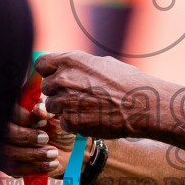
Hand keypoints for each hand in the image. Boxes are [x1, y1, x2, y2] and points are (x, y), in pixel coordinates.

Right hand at [0, 101, 75, 177]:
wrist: (69, 152)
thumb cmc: (60, 130)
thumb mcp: (57, 117)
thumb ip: (47, 110)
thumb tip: (39, 111)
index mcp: (17, 114)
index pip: (12, 113)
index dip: (26, 118)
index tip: (44, 121)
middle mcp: (8, 130)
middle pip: (7, 133)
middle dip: (27, 137)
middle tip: (46, 139)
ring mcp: (7, 149)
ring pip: (10, 152)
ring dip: (34, 154)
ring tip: (54, 153)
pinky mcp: (11, 166)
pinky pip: (15, 169)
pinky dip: (35, 167)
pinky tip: (52, 163)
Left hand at [37, 51, 169, 139]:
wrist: (143, 105)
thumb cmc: (128, 82)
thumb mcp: (102, 64)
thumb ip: (79, 66)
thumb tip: (66, 68)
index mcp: (71, 61)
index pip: (41, 64)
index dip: (47, 71)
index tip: (53, 76)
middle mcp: (63, 79)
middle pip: (45, 87)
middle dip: (57, 92)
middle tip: (76, 96)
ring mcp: (65, 101)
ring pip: (52, 107)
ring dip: (64, 109)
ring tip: (87, 107)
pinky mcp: (71, 122)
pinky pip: (64, 123)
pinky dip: (75, 123)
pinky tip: (92, 118)